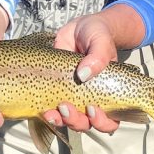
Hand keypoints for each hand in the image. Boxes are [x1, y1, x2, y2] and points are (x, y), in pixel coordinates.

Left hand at [41, 14, 121, 134]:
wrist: (80, 28)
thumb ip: (98, 57)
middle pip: (86, 124)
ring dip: (60, 120)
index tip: (91, 108)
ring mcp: (73, 97)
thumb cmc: (98, 36)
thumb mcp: (101, 42)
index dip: (102, 122)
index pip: (111, 120)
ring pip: (69, 121)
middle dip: (76, 121)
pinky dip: (48, 113)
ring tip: (50, 112)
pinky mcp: (56, 91)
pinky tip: (42, 110)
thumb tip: (84, 74)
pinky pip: (53, 109)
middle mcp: (90, 100)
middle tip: (65, 106)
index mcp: (108, 94)